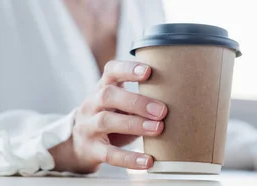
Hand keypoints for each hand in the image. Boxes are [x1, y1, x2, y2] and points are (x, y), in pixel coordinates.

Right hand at [49, 60, 166, 173]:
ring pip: (106, 122)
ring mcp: (88, 127)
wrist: (78, 146)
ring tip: (158, 129)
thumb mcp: (119, 105)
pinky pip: (109, 154)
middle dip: (136, 102)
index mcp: (102, 88)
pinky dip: (129, 159)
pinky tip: (147, 161)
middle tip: (161, 110)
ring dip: (134, 124)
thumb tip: (178, 103)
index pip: (111, 71)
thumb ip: (140, 102)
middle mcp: (91, 104)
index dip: (128, 69)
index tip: (148, 71)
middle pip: (108, 96)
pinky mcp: (90, 150)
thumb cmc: (110, 120)